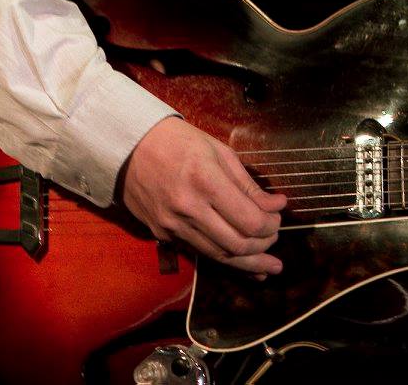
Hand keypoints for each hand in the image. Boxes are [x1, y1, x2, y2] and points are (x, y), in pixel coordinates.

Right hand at [120, 116, 286, 275]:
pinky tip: (245, 265)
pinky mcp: (163, 234)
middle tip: (275, 236)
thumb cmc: (179, 142)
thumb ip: (248, 185)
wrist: (129, 147)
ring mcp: (173, 225)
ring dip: (249, 262)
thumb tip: (275, 206)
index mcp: (206, 181)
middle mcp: (188, 208)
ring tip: (270, 266)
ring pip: (219, 255)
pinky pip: (200, 253)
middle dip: (264, 245)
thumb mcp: (220, 152)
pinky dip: (225, 262)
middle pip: (237, 244)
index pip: (249, 220)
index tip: (279, 215)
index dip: (271, 224)